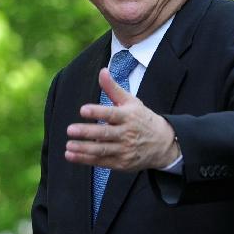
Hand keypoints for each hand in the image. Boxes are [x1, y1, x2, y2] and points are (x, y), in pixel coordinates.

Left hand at [64, 67, 178, 170]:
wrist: (164, 144)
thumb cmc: (142, 119)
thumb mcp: (131, 102)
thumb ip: (113, 88)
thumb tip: (102, 71)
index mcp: (128, 116)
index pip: (111, 114)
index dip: (97, 112)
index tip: (82, 110)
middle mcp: (127, 133)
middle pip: (105, 133)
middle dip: (87, 132)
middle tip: (70, 130)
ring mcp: (124, 149)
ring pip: (102, 150)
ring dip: (84, 149)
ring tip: (69, 145)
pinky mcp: (121, 163)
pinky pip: (101, 161)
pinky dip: (85, 159)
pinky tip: (71, 155)